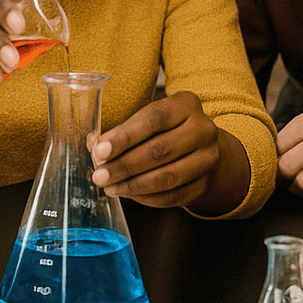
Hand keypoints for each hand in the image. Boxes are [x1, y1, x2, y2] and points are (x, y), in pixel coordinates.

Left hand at [90, 92, 223, 208]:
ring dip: (133, 185)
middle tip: (99, 175)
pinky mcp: (205, 184)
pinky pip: (173, 196)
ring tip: (110, 187)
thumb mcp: (146, 120)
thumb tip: (94, 143)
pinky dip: (146, 197)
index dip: (124, 136)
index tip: (100, 151)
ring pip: (167, 177)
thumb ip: (120, 130)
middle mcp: (203, 130)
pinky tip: (128, 194)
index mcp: (186, 105)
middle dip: (124, 165)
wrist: (201, 150)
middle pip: (160, 150)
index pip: (154, 119)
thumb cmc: (166, 131)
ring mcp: (208, 159)